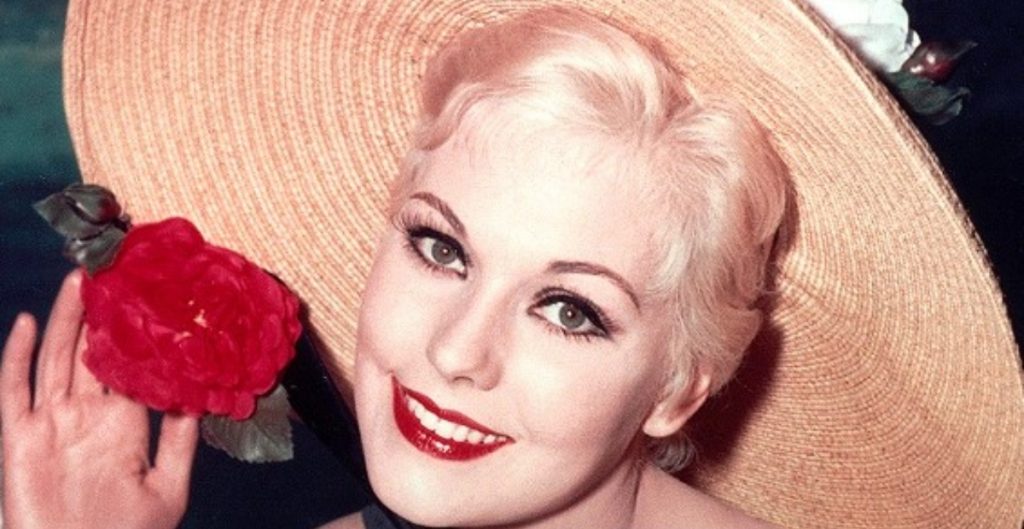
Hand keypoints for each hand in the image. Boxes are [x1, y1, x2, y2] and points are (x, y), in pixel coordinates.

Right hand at [1, 270, 198, 528]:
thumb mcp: (168, 487)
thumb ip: (179, 442)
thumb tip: (197, 398)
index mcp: (124, 423)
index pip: (128, 366)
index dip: (135, 334)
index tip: (150, 296)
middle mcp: (86, 417)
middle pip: (91, 353)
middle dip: (100, 314)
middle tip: (113, 270)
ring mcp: (52, 425)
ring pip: (57, 360)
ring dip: (66, 319)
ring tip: (80, 279)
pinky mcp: (20, 440)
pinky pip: (14, 391)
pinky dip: (18, 356)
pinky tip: (30, 323)